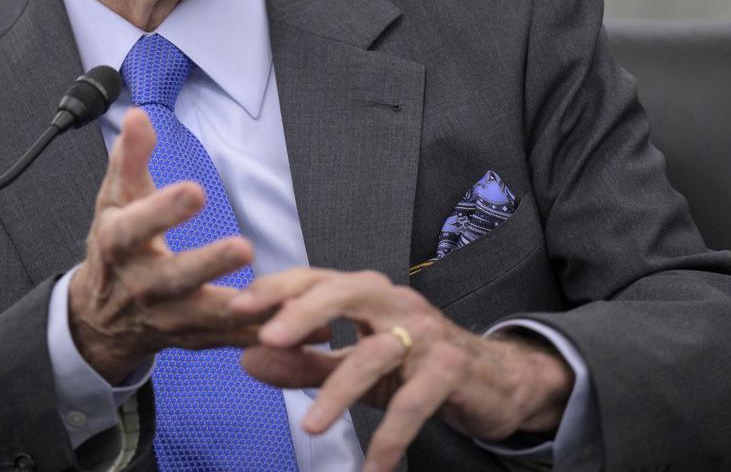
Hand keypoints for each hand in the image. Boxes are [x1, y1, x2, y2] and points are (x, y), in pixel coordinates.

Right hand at [67, 108, 260, 382]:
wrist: (98, 318)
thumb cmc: (114, 248)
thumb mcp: (114, 200)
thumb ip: (130, 158)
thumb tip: (139, 114)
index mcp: (118, 244)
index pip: (136, 227)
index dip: (163, 210)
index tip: (196, 190)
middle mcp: (141, 285)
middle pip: (174, 278)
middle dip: (207, 264)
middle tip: (243, 247)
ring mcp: (166, 317)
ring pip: (206, 317)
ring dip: (244, 309)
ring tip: (281, 298)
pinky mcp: (192, 339)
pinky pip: (230, 339)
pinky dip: (263, 335)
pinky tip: (301, 329)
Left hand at [234, 268, 572, 471]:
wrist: (494, 381)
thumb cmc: (414, 365)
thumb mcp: (354, 364)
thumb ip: (303, 360)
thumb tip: (247, 358)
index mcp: (366, 293)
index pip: (315, 278)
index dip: (276, 289)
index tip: (236, 308)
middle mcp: (394, 302)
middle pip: (344, 292)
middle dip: (304, 312)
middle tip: (268, 336)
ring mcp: (425, 333)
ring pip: (375, 352)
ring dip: (339, 390)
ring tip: (312, 427)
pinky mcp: (450, 369)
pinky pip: (414, 403)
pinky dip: (391, 437)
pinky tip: (372, 468)